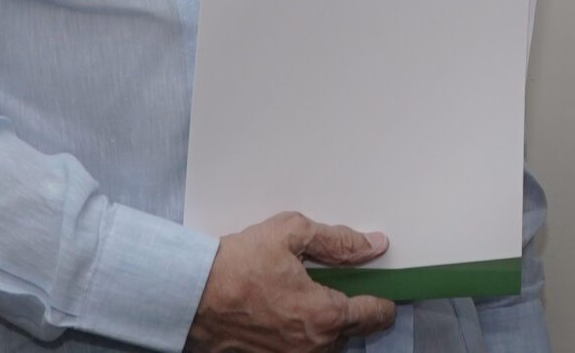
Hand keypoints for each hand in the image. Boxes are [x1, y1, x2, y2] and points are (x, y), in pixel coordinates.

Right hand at [184, 212, 397, 352]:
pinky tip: (286, 310)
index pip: (375, 315)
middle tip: (341, 285)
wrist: (189, 295)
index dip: (384, 300)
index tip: (385, 291)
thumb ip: (338, 242)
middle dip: (352, 310)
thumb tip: (373, 246)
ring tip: (309, 296)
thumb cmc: (235, 265)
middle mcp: (312, 346)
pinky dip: (301, 333)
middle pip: (352, 332)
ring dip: (326, 324)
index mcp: (325, 316)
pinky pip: (300, 348)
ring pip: (326, 344)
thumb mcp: (291, 234)